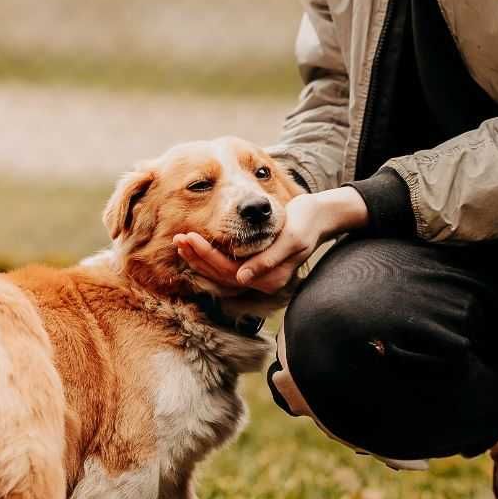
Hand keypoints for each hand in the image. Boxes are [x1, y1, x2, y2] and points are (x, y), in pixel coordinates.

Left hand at [173, 186, 369, 294]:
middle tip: (179, 238)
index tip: (190, 238)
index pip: (231, 272)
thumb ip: (268, 260)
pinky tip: (196, 246)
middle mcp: (263, 282)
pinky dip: (209, 258)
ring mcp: (258, 276)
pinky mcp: (253, 267)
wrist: (318, 216)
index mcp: (272, 278)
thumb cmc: (306, 222)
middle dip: (198, 258)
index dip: (208, 257)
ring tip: (181, 242)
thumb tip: (243, 279)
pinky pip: (226, 267)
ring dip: (199, 259)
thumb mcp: (292, 238)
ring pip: (221, 274)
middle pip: (222, 276)